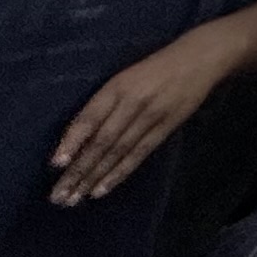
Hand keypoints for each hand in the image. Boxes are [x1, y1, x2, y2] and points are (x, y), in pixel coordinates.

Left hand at [50, 26, 227, 204]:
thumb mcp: (124, 78)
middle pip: (101, 142)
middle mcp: (132, 102)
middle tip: (58, 196)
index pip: (89, 118)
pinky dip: (118, 174)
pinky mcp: (166, 128)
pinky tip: (100, 190)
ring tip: (73, 199)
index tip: (55, 165)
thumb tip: (73, 141)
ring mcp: (151, 117)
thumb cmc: (152, 69)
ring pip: (117, 152)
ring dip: (93, 178)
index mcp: (117, 87)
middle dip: (78, 171)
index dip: (72, 141)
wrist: (201, 57)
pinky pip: (138, 155)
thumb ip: (102, 106)